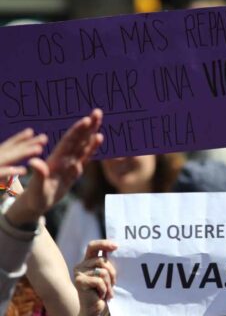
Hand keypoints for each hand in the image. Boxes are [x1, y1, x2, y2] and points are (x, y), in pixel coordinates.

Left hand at [6, 109, 102, 225]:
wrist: (36, 204)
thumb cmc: (35, 199)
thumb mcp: (37, 189)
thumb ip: (38, 175)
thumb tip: (35, 161)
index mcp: (56, 161)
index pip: (68, 143)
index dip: (77, 132)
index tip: (86, 120)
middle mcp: (64, 159)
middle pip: (78, 139)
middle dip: (87, 126)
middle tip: (97, 112)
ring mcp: (70, 163)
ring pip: (82, 144)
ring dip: (91, 132)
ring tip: (98, 118)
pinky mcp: (75, 170)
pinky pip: (85, 156)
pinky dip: (92, 147)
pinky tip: (99, 137)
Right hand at [74, 240, 117, 315]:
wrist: (93, 308)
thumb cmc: (102, 291)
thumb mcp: (106, 275)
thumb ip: (106, 263)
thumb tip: (114, 247)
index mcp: (88, 261)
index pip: (93, 246)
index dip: (103, 243)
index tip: (116, 246)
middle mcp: (81, 265)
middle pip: (102, 260)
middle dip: (112, 272)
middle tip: (113, 284)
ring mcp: (79, 273)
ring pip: (102, 271)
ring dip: (108, 284)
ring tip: (106, 292)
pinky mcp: (79, 281)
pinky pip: (99, 281)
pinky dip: (104, 289)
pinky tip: (101, 295)